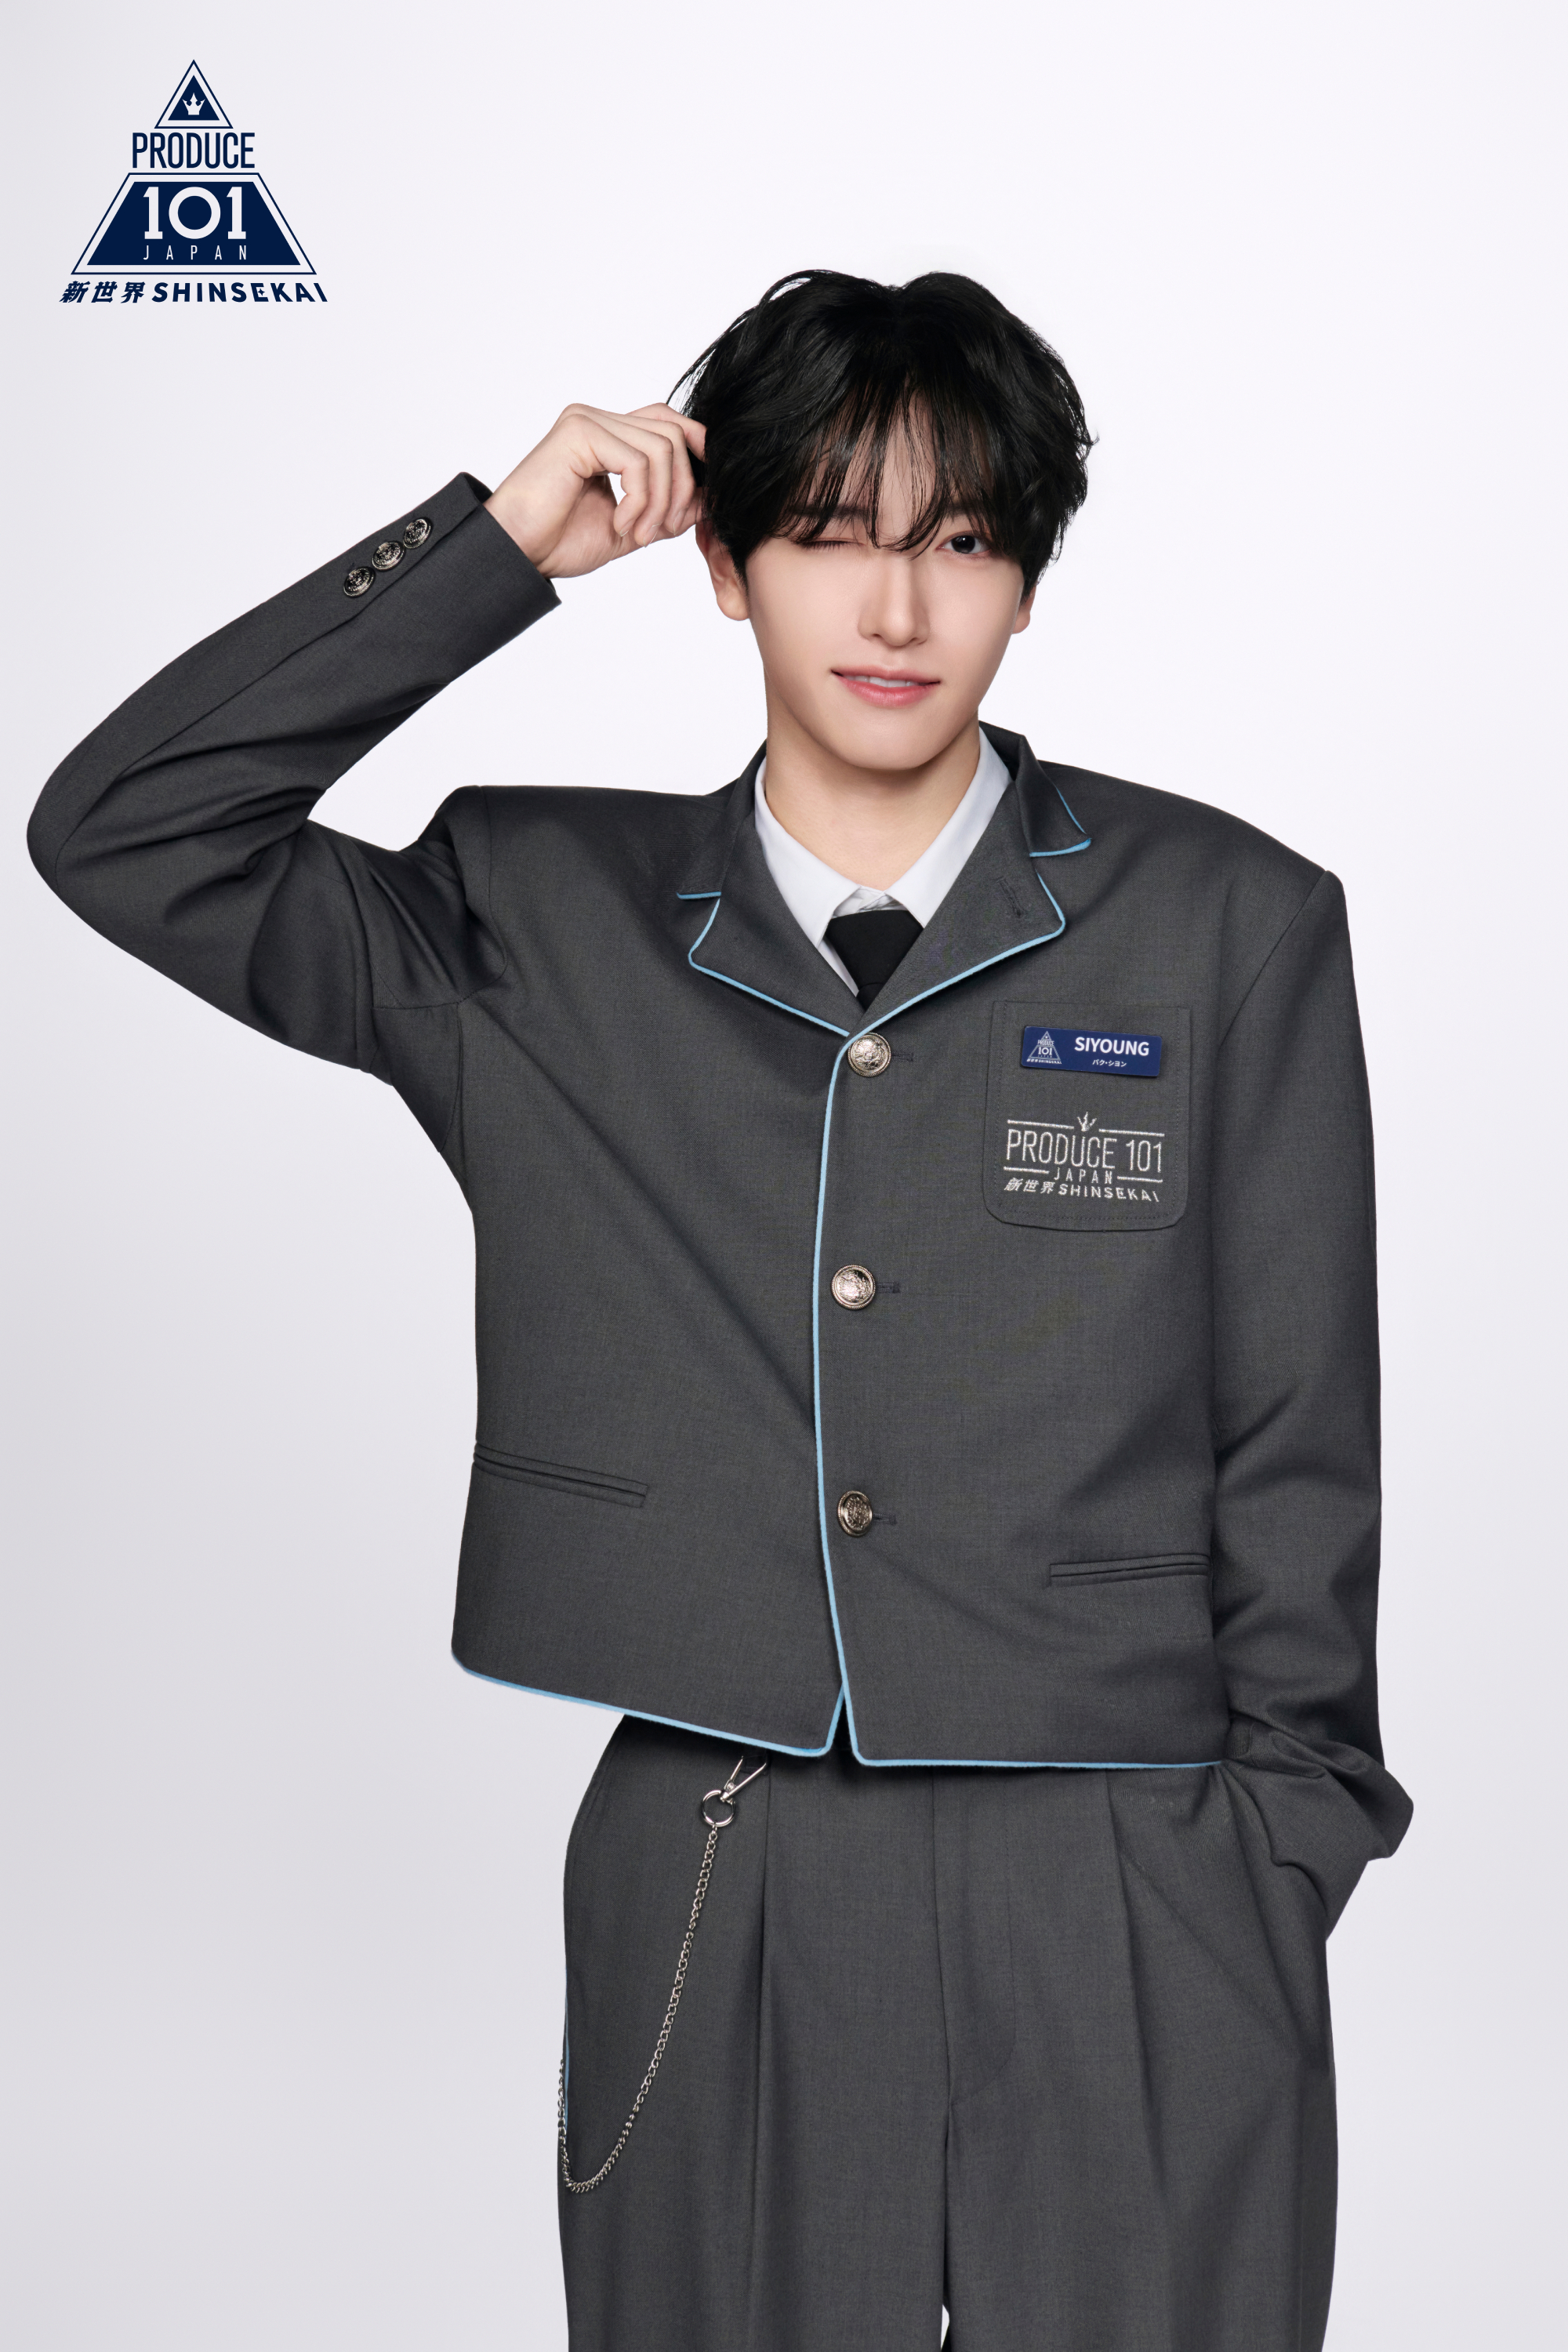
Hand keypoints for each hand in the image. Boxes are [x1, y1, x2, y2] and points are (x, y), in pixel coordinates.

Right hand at [485, 403, 705, 579]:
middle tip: (662, 532)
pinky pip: (638, 461)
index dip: (695, 453)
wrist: (516, 553)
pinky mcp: (579, 433)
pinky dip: (641, 501)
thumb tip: (709, 497)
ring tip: (639, 534)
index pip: (668, 423)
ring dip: (661, 501)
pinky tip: (622, 524)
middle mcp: (597, 419)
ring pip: (662, 447)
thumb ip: (667, 509)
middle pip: (673, 432)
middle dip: (681, 489)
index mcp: (608, 435)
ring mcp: (587, 421)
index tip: (700, 500)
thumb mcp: (631, 526)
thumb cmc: (559, 541)